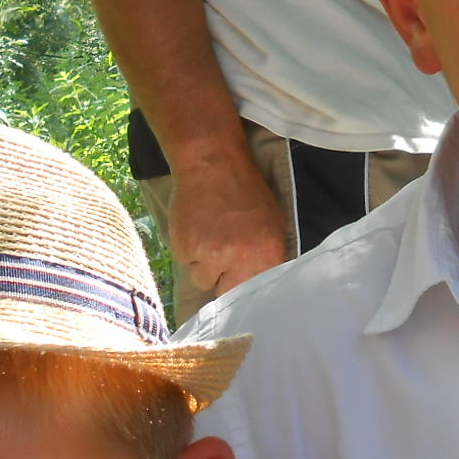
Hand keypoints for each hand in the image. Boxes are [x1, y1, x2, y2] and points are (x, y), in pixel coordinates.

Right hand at [167, 148, 289, 297]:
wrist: (213, 164)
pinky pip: (185, 262)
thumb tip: (262, 286)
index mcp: (267, 254)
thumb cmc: (248, 192)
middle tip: (223, 260)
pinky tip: (196, 228)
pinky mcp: (184, 248)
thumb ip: (270, 258)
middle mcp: (239, 258)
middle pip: (226, 293)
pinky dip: (188, 250)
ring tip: (209, 238)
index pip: (255, 294)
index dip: (245, 292)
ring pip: (202, 279)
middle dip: (224, 281)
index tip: (240, 288)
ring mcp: (209, 255)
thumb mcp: (274, 224)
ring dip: (204, 265)